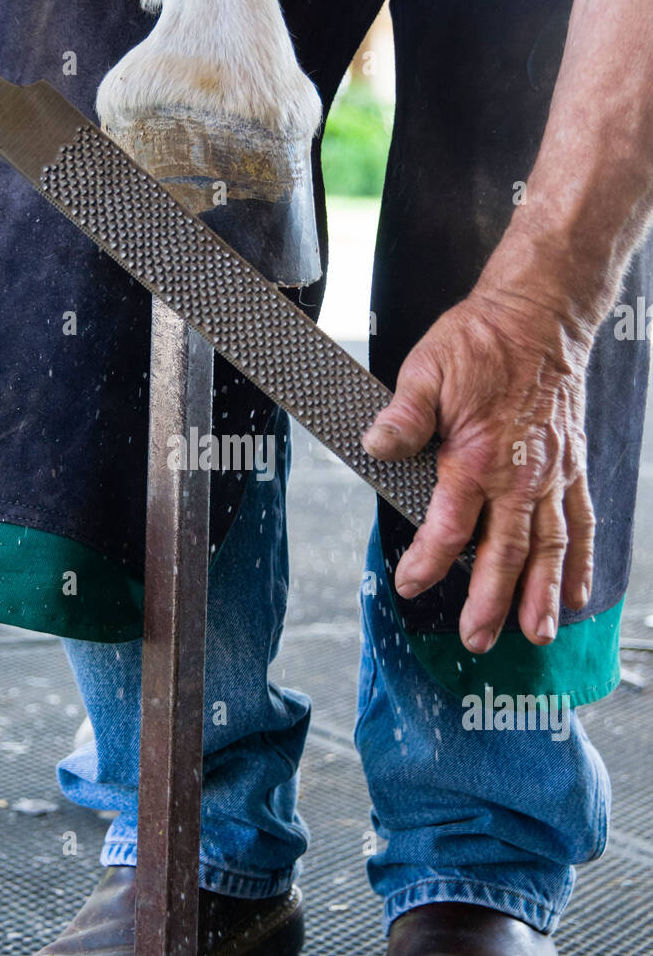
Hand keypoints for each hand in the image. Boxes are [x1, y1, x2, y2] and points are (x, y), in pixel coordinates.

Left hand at [362, 240, 595, 652]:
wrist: (541, 316)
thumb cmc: (479, 342)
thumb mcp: (426, 369)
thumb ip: (404, 415)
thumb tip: (376, 444)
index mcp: (477, 455)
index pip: (450, 523)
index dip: (430, 560)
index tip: (410, 584)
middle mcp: (519, 475)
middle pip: (506, 551)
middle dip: (491, 601)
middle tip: (477, 640)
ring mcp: (551, 476)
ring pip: (550, 547)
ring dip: (543, 595)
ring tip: (538, 636)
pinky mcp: (572, 469)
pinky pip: (581, 523)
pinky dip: (580, 561)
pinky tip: (578, 593)